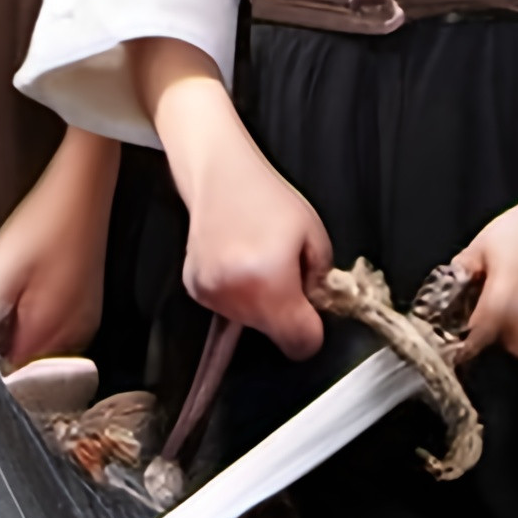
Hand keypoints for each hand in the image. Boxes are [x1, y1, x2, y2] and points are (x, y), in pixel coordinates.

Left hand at [0, 130, 114, 364]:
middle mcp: (76, 332)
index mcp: (51, 327)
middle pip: (32, 360)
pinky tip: (31, 289)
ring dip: (24, 329)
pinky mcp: (88, 304)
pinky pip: (58, 327)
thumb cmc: (44, 224)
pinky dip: (39, 316)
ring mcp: (86, 318)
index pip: (16, 371)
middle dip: (8, 343)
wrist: (82, 191)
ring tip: (13, 295)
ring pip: (45, 344)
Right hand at [135, 44, 329, 359]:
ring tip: (259, 262)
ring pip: (250, 325)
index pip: (299, 343)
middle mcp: (235, 295)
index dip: (312, 332)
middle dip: (287, 314)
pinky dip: (239, 296)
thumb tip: (317, 308)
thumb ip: (322, 281)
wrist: (219, 174)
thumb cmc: (269, 199)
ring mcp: (210, 294)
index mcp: (270, 282)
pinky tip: (239, 263)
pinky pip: (228, 310)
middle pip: (274, 335)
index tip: (312, 313)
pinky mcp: (195, 290)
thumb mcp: (315, 236)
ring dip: (262, 305)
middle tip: (286, 274)